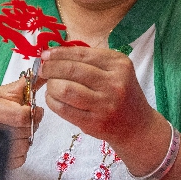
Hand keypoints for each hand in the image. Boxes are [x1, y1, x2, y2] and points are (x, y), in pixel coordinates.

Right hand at [0, 77, 42, 169]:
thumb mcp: (5, 91)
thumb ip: (25, 85)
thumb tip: (43, 75)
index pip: (24, 117)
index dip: (32, 114)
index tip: (31, 109)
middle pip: (26, 132)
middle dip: (29, 125)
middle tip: (22, 120)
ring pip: (24, 146)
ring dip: (25, 138)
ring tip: (16, 130)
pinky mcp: (0, 159)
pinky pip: (21, 159)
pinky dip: (21, 151)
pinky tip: (14, 140)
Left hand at [38, 47, 158, 147]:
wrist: (136, 126)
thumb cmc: (121, 93)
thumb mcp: (115, 70)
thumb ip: (90, 60)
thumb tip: (55, 53)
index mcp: (119, 64)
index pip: (82, 53)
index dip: (59, 53)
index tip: (46, 55)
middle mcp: (114, 83)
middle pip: (71, 70)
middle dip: (51, 68)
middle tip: (43, 70)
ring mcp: (104, 104)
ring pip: (65, 89)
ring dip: (51, 85)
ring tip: (50, 85)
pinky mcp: (94, 123)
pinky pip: (64, 109)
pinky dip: (52, 101)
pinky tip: (52, 98)